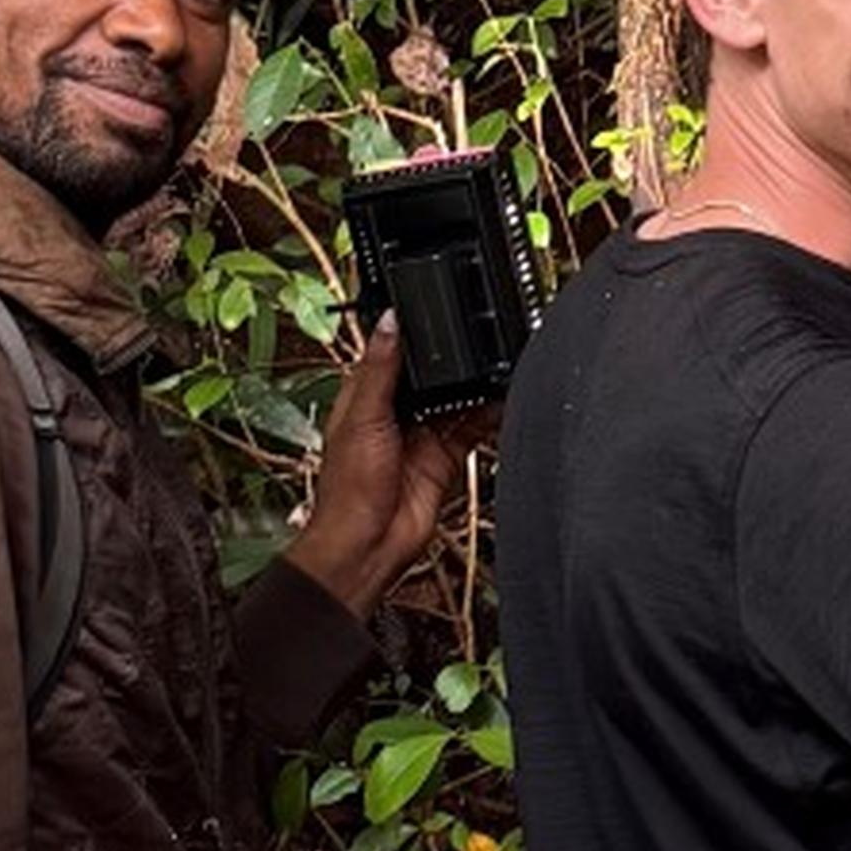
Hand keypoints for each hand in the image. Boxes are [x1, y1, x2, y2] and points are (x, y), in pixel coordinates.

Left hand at [282, 314, 471, 618]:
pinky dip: (489, 413)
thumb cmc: (348, 490)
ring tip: (494, 359)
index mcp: (365, 395)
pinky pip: (473, 427)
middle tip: (474, 330)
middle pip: (429, 373)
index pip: (391, 352)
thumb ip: (381, 368)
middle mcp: (394, 412)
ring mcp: (421, 434)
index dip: (411, 332)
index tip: (433, 307)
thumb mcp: (364, 417)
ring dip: (472, 383)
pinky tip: (502, 396)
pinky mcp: (444, 457)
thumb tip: (388, 322)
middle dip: (449, 357)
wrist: (369, 544)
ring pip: (454, 397)